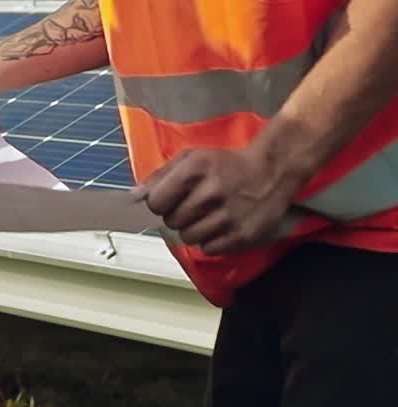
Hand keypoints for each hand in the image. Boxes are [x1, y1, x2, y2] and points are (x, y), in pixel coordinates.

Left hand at [139, 142, 302, 255]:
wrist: (271, 172)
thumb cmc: (226, 164)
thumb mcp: (191, 157)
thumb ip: (160, 175)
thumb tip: (135, 195)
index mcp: (194, 169)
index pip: (156, 201)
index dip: (158, 204)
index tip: (166, 201)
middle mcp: (211, 192)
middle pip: (172, 221)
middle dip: (176, 215)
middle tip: (192, 206)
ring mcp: (228, 216)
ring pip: (188, 237)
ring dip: (192, 229)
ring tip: (207, 216)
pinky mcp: (243, 235)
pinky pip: (209, 249)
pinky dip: (210, 241)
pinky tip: (220, 226)